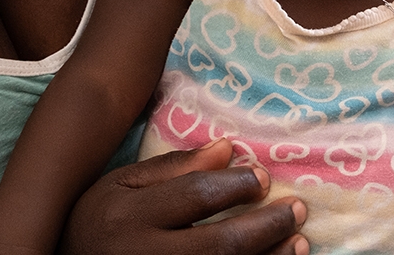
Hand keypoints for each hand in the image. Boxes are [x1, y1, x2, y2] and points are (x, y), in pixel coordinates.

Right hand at [60, 140, 307, 254]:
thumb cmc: (95, 225)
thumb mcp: (120, 186)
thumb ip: (171, 169)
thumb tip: (229, 149)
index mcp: (127, 215)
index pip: (194, 197)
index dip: (236, 186)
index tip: (263, 177)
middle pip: (218, 246)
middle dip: (266, 227)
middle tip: (297, 210)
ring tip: (298, 242)